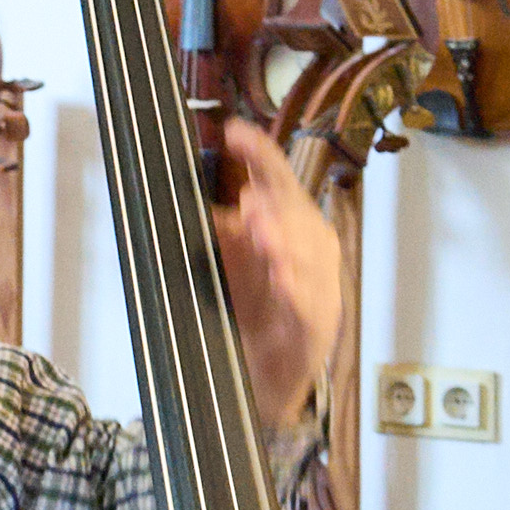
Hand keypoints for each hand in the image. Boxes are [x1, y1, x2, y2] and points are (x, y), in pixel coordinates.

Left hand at [209, 119, 340, 436]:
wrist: (264, 376)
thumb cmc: (251, 311)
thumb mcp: (229, 262)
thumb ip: (220, 228)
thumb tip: (192, 193)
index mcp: (289, 229)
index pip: (278, 183)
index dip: (261, 157)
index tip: (235, 133)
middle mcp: (309, 253)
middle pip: (300, 217)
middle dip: (276, 204)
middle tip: (249, 198)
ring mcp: (317, 291)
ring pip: (311, 259)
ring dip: (286, 242)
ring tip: (262, 230)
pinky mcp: (316, 330)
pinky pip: (310, 308)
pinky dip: (297, 292)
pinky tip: (281, 279)